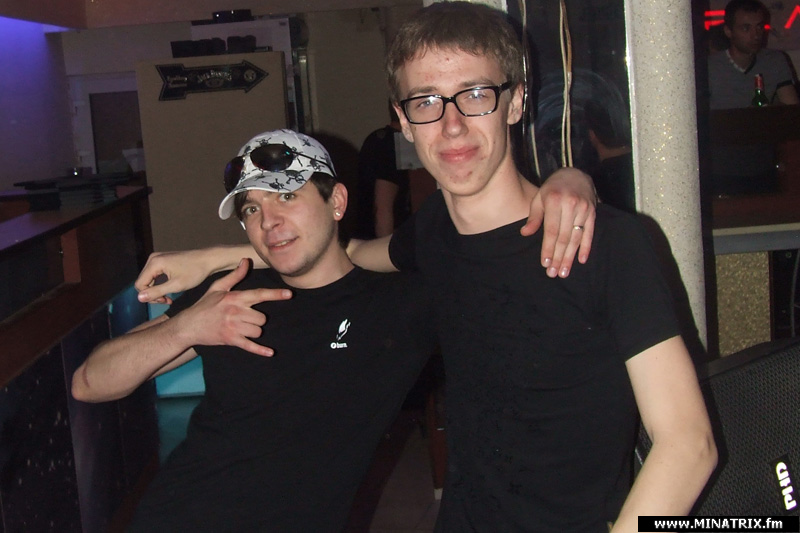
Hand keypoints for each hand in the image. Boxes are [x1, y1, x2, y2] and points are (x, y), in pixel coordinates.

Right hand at [136, 248, 228, 303]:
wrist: (209, 260)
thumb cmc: (195, 272)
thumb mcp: (176, 286)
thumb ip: (156, 292)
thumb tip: (139, 298)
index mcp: (154, 263)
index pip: (140, 285)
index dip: (149, 296)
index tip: (164, 301)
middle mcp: (153, 258)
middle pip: (143, 282)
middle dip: (153, 294)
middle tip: (167, 301)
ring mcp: (158, 258)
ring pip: (149, 280)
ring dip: (157, 291)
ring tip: (168, 298)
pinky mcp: (163, 260)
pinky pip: (155, 275)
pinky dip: (160, 285)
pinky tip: (169, 291)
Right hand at [176, 259, 291, 356]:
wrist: (189, 325)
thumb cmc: (205, 305)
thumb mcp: (217, 287)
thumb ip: (234, 275)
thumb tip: (245, 261)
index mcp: (235, 298)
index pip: (259, 294)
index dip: (275, 294)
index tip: (289, 294)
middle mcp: (236, 312)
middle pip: (262, 318)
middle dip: (257, 319)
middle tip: (245, 318)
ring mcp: (233, 327)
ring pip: (258, 330)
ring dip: (254, 330)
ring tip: (242, 327)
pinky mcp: (231, 340)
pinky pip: (250, 346)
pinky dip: (260, 350)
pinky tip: (270, 353)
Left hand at [520, 167, 596, 277]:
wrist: (576, 173)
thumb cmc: (553, 188)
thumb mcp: (539, 198)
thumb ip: (534, 217)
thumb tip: (525, 233)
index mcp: (555, 201)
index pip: (551, 230)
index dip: (548, 248)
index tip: (545, 263)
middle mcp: (570, 205)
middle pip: (564, 237)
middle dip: (558, 257)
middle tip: (553, 273)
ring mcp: (584, 209)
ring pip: (576, 238)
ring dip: (570, 257)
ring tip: (564, 272)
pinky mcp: (593, 212)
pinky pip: (590, 232)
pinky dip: (586, 247)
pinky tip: (581, 260)